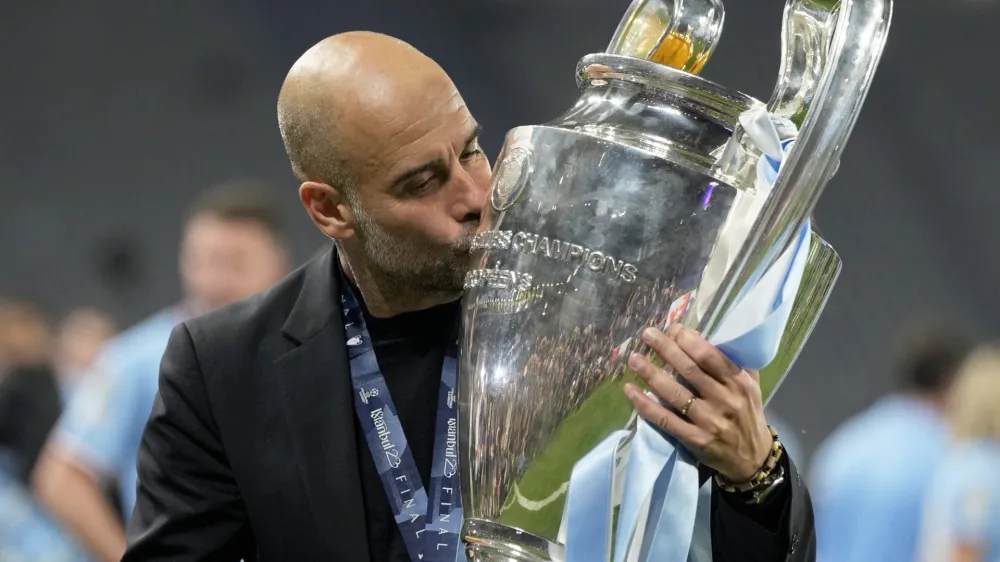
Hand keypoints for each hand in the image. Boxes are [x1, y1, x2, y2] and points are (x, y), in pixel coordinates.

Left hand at [623, 323, 771, 481]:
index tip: (672, 328)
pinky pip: (665, 419)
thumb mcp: (750, 386)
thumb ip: (733, 362)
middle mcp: (725, 400)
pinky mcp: (695, 439)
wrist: (752, 458)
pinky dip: (645, 404)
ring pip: (675, 393)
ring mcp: (709, 421)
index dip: (688, 340)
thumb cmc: (746, 414)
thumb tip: (703, 335)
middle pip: (689, 370)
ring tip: (634, 359)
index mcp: (739, 383)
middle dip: (666, 349)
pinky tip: (630, 391)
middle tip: (647, 334)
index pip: (710, 356)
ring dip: (651, 374)